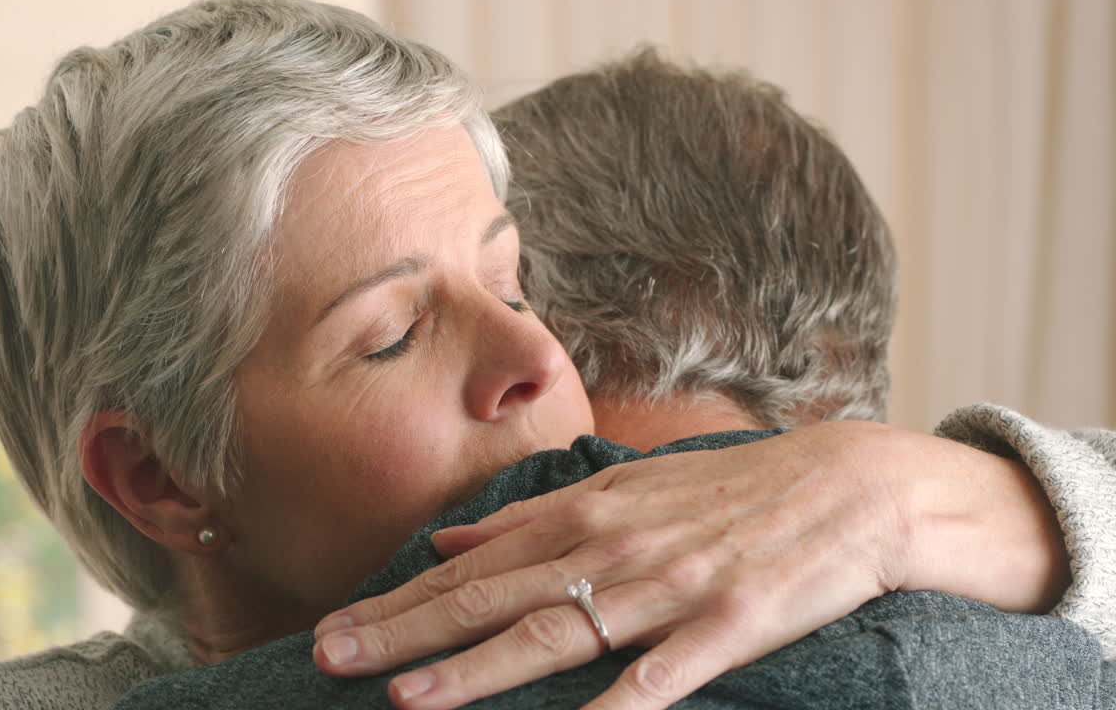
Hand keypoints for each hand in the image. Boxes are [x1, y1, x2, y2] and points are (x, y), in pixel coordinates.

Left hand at [311, 421, 1067, 708]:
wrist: (847, 485)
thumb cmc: (727, 491)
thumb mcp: (621, 490)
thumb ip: (530, 518)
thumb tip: (449, 538)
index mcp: (583, 517)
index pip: (471, 568)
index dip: (397, 601)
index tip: (333, 628)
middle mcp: (610, 548)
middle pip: (491, 599)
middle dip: (404, 632)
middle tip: (328, 658)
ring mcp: (667, 588)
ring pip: (555, 634)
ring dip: (479, 669)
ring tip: (408, 698)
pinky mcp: (728, 623)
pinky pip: (664, 671)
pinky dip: (620, 702)